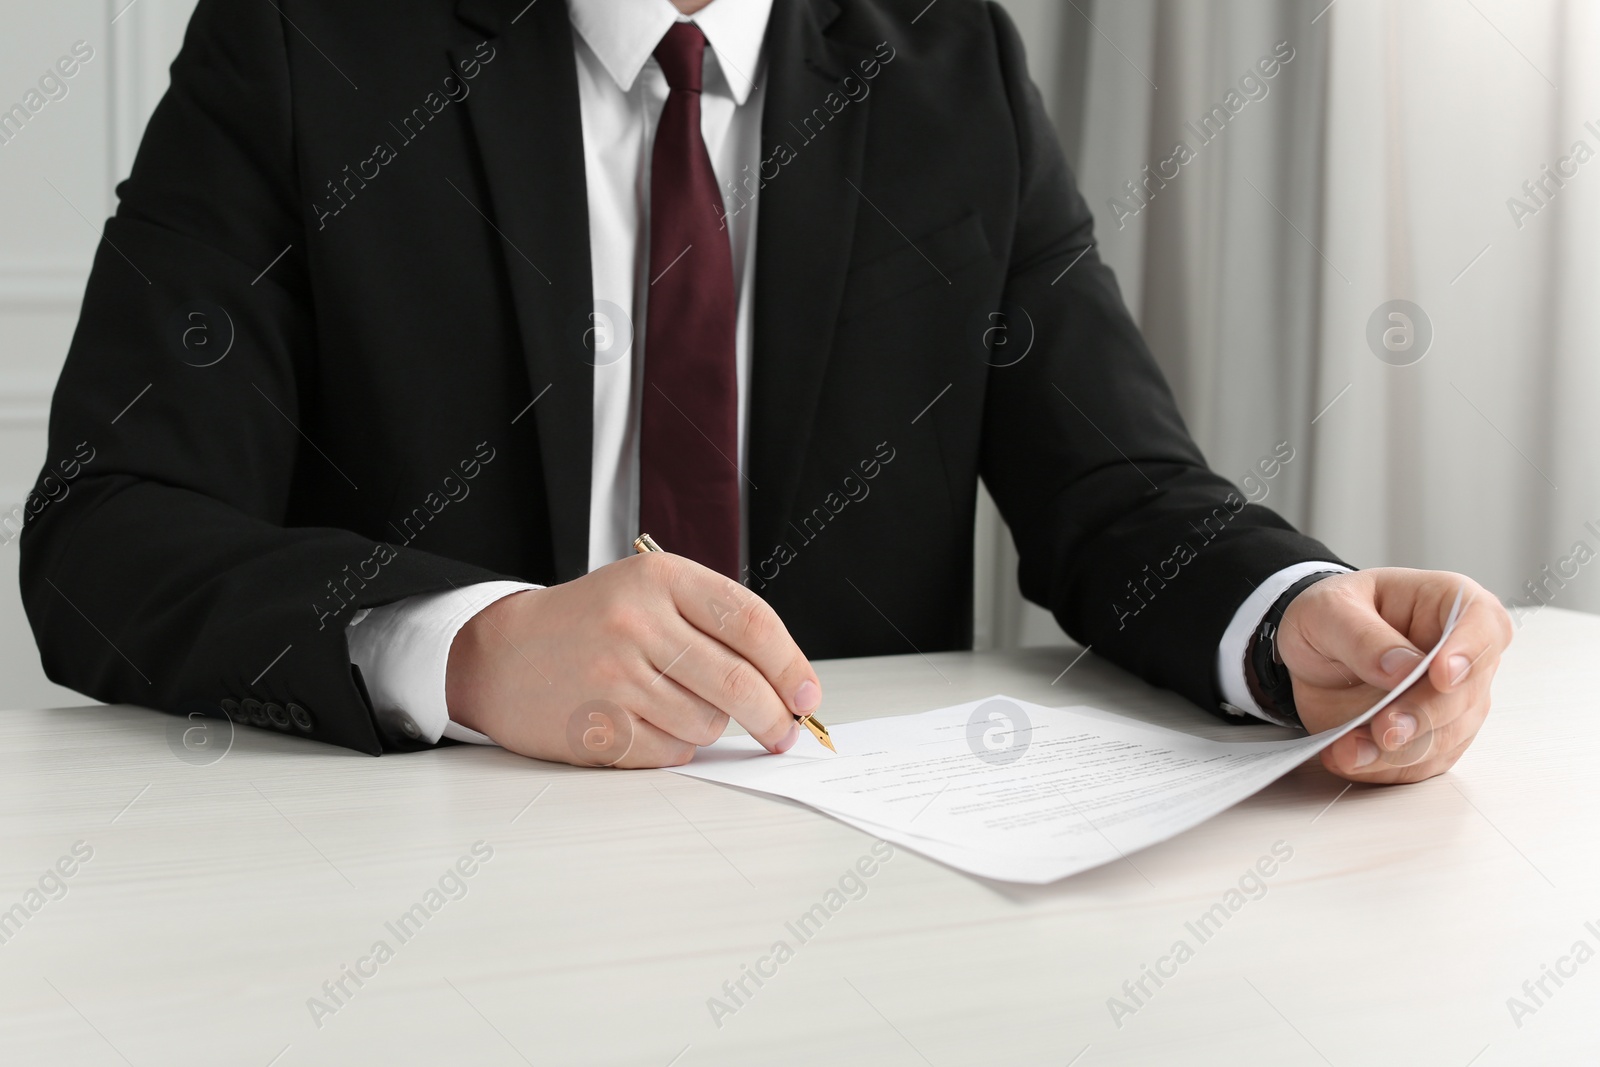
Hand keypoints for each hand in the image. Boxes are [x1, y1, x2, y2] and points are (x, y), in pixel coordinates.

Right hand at [445, 552, 820, 767]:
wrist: (501, 654)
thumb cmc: (591, 622)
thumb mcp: (650, 590)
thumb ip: (715, 621)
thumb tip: (787, 681)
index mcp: (660, 577)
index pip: (751, 623)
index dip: (791, 666)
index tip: (808, 696)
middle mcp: (637, 622)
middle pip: (737, 682)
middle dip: (773, 716)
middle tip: (783, 733)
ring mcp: (614, 676)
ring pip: (706, 723)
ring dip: (713, 728)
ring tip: (683, 710)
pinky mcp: (597, 726)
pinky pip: (670, 752)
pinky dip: (676, 748)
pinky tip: (652, 725)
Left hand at [1274, 568, 1511, 783]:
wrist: (1311, 652)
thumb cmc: (1332, 615)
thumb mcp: (1328, 610)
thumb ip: (1363, 636)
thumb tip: (1403, 667)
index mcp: (1450, 603)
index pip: (1482, 624)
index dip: (1468, 652)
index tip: (1442, 676)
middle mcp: (1464, 655)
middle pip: (1467, 694)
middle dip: (1424, 716)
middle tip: (1385, 728)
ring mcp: (1454, 701)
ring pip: (1447, 737)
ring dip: (1399, 751)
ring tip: (1350, 749)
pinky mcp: (1434, 738)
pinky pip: (1421, 763)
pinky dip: (1383, 766)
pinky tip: (1348, 756)